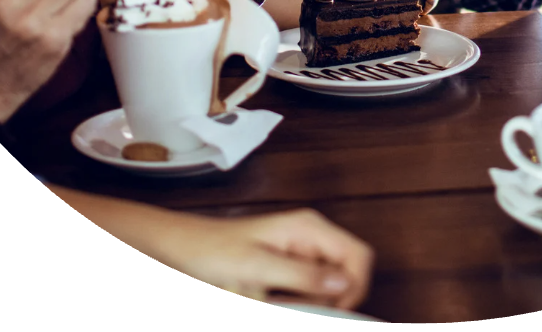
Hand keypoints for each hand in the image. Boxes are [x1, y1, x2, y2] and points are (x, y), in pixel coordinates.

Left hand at [53, 189, 373, 308]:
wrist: (182, 249)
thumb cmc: (213, 251)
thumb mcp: (257, 268)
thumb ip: (302, 276)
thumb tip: (341, 282)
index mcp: (308, 227)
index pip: (358, 255)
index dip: (354, 287)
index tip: (336, 311)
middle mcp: (310, 234)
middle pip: (349, 270)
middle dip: (337, 297)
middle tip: (308, 313)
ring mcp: (301, 248)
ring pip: (331, 282)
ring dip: (318, 302)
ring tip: (285, 307)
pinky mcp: (289, 263)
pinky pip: (312, 287)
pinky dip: (304, 301)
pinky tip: (281, 305)